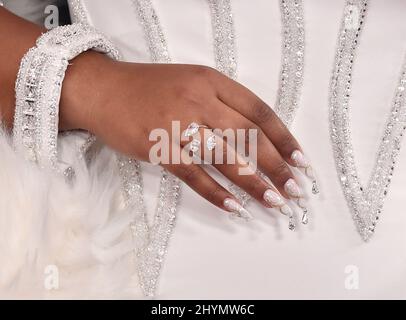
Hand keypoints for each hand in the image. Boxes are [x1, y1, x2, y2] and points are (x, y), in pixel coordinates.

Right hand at [60, 51, 308, 216]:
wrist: (102, 90)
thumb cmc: (149, 87)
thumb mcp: (191, 81)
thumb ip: (221, 102)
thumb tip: (254, 137)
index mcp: (211, 80)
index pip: (259, 111)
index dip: (284, 138)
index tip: (300, 160)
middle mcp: (199, 100)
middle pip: (249, 137)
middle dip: (277, 166)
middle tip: (296, 189)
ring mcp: (178, 124)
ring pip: (226, 159)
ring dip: (255, 184)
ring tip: (275, 202)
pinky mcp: (158, 149)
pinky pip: (195, 176)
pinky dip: (217, 194)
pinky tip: (236, 208)